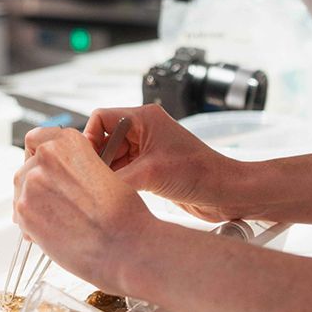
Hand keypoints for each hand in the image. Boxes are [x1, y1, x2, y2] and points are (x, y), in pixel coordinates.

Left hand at [14, 127, 156, 293]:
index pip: (36, 139)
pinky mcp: (24, 210)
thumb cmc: (121, 212)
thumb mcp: (101, 171)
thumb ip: (73, 168)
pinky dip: (31, 224)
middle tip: (55, 204)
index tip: (44, 167)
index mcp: (67, 141)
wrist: (122, 242)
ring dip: (34, 204)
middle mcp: (46, 156)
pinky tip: (53, 233)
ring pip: (21, 191)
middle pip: (26, 167)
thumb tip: (59, 180)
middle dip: (37, 184)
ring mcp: (32, 182)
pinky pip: (19, 215)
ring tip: (58, 221)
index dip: (40, 155)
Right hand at [83, 103, 242, 222]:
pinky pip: (124, 171)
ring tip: (103, 190)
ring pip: (113, 157)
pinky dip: (117, 182)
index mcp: (144, 118)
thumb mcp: (150, 174)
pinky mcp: (151, 168)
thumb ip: (115, 177)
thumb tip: (88, 185)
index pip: (101, 118)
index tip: (85, 160)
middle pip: (104, 139)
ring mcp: (147, 149)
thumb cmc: (200, 173)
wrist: (226, 192)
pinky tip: (116, 194)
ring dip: (108, 173)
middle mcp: (144, 130)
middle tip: (91, 179)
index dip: (89, 138)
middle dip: (97, 159)